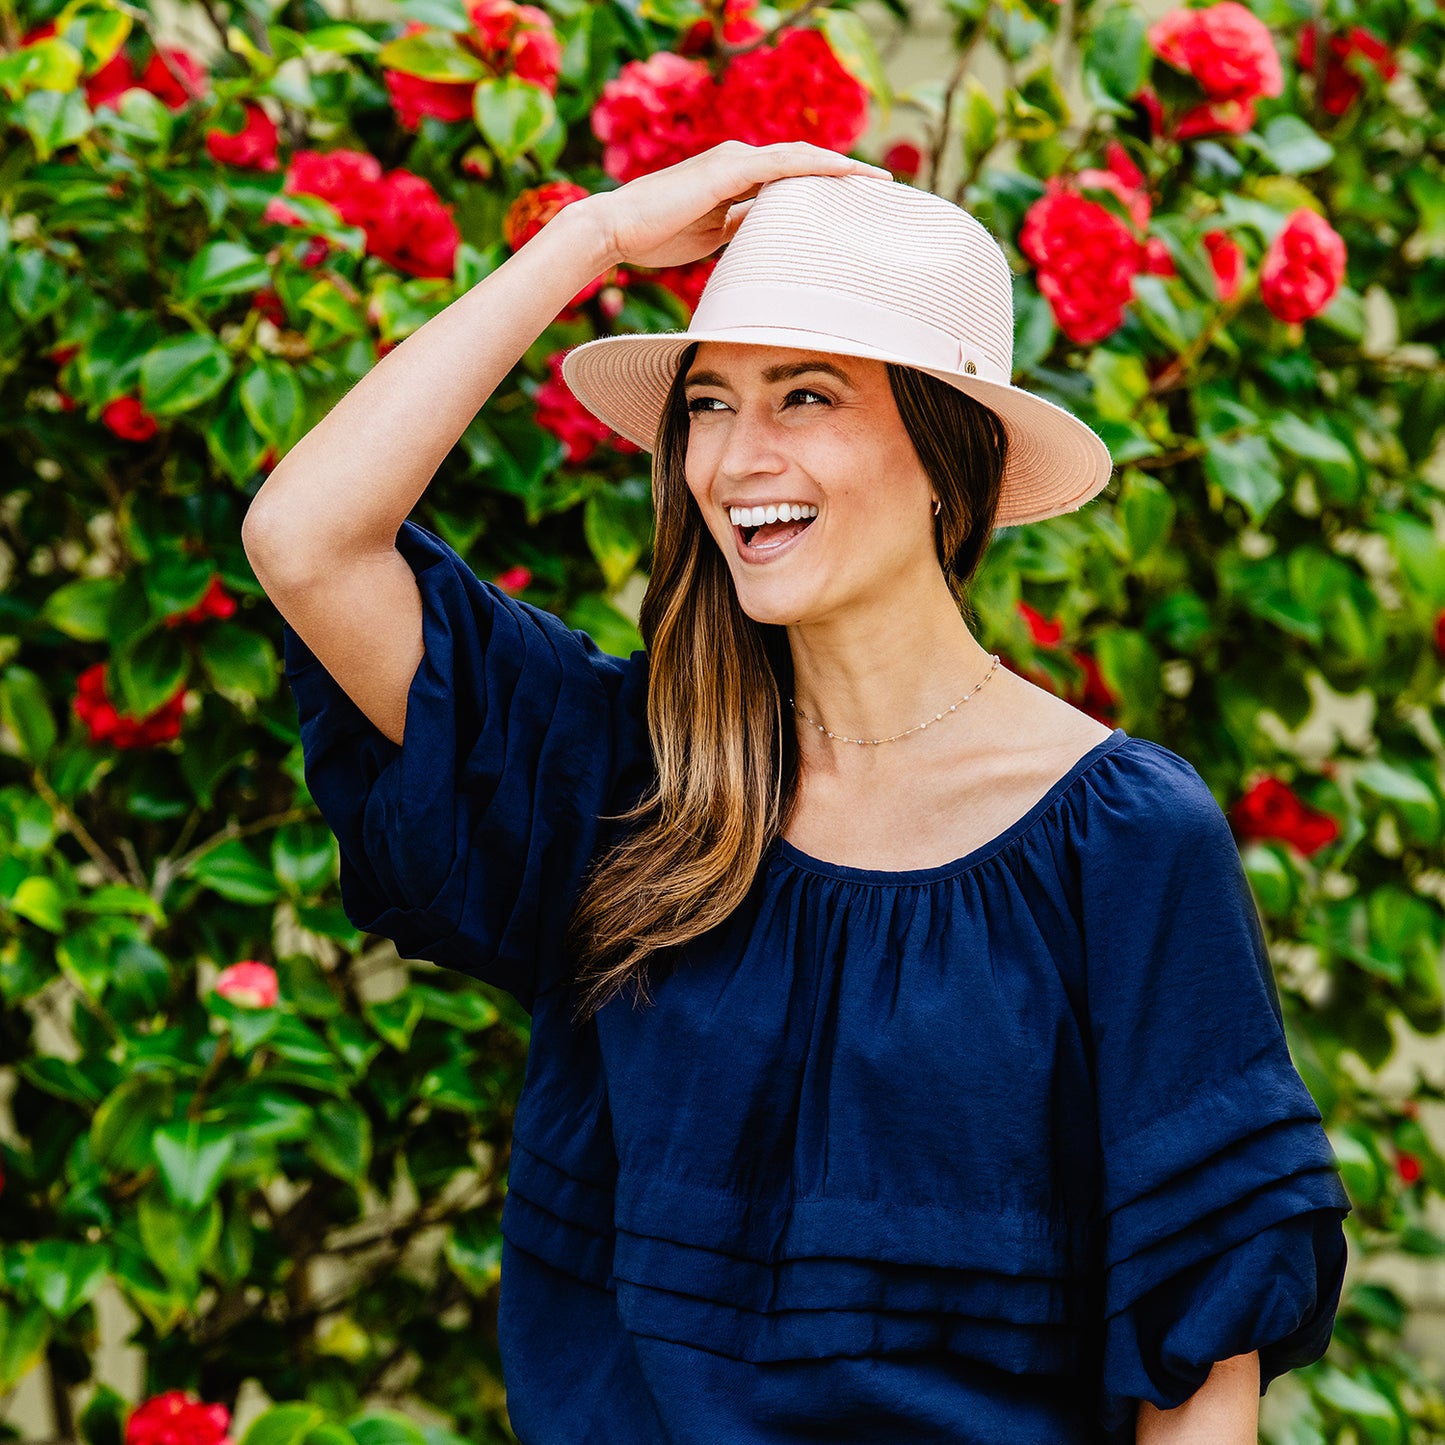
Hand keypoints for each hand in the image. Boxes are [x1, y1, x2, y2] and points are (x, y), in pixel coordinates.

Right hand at [579, 141, 894, 271]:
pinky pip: (784, 164)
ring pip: (801, 158)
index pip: (792, 178)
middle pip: (805, 163)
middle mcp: (740, 161)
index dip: (828, 186)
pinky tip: (846, 173)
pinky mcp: (729, 170)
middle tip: (885, 190)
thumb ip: (741, 229)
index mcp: (736, 177)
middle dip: (845, 175)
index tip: (861, 201)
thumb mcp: (712, 237)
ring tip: (878, 182)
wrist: (616, 229)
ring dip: (842, 168)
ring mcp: (735, 161)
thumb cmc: (656, 236)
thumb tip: (769, 242)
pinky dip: (817, 166)